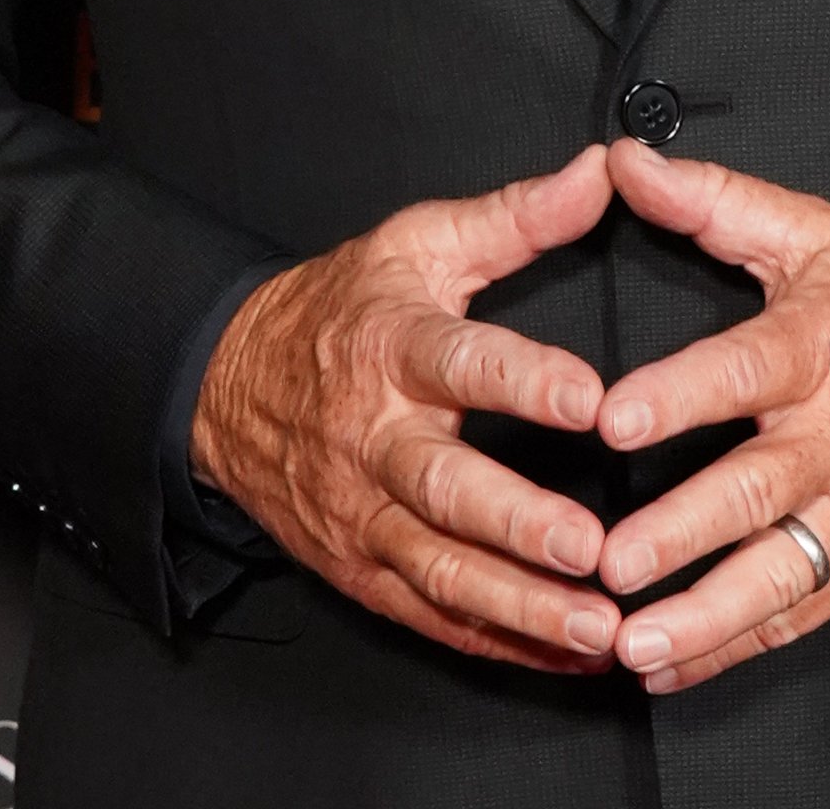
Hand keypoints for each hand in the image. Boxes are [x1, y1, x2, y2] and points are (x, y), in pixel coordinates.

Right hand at [191, 144, 620, 670]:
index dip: (526, 380)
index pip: (463, 362)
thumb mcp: (421, 243)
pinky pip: (432, 616)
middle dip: (522, 524)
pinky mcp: (361, 569)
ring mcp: (365, 514)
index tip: (591, 398)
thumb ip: (518, 216)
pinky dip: (501, 643)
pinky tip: (567, 656)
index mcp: (394, 347)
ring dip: (523, 605)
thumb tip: (602, 173)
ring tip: (598, 626)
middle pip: (448, 488)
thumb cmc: (341, 309)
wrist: (227, 384)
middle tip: (595, 547)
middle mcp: (377, 439)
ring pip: (443, 571)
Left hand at [594, 139, 829, 693]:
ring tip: (636, 643)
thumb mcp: (813, 230)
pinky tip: (677, 666)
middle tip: (611, 561)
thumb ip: (711, 199)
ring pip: (782, 571)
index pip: (744, 371)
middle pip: (756, 488)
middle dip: (680, 531)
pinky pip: (806, 611)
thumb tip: (626, 162)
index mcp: (822, 344)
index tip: (614, 419)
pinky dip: (739, 645)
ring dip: (705, 614)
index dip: (679, 395)